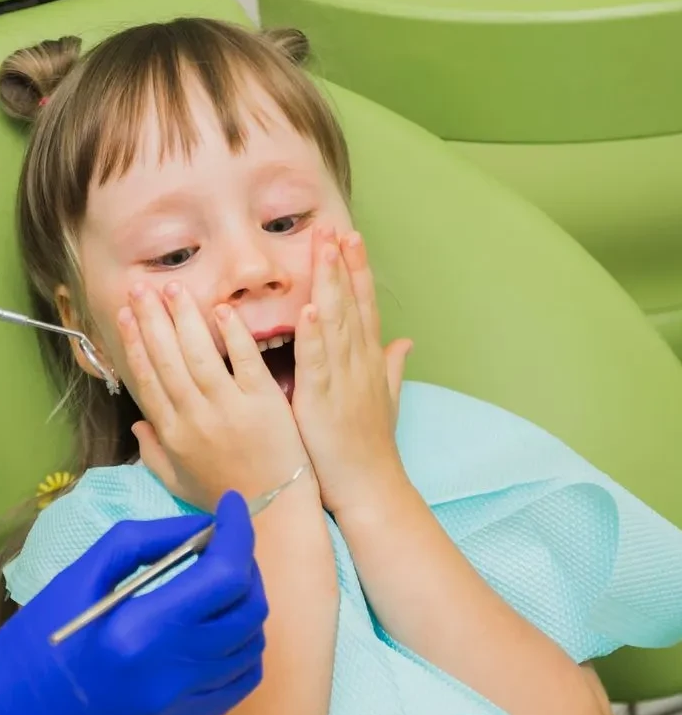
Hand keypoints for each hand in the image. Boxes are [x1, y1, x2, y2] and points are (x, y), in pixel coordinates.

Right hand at [0, 494, 267, 714]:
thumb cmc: (24, 655)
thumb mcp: (71, 584)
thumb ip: (138, 545)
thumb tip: (195, 528)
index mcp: (138, 630)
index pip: (225, 574)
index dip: (237, 531)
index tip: (231, 506)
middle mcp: (172, 672)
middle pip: (248, 608)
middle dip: (244, 564)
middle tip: (218, 544)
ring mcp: (184, 707)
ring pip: (252, 645)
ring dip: (243, 605)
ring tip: (214, 586)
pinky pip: (240, 682)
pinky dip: (241, 646)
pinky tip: (215, 630)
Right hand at [119, 280, 308, 511]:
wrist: (271, 513)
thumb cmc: (225, 497)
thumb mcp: (178, 481)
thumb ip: (153, 453)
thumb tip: (137, 425)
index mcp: (172, 434)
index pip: (147, 380)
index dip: (133, 345)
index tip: (123, 317)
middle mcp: (194, 418)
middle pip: (167, 360)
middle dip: (151, 320)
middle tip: (140, 288)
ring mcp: (228, 409)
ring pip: (199, 355)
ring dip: (184, 319)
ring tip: (172, 289)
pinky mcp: (263, 403)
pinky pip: (245, 362)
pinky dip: (233, 335)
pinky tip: (221, 309)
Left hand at [291, 227, 412, 517]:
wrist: (371, 489)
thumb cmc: (369, 451)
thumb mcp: (383, 402)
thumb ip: (391, 367)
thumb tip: (404, 341)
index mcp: (368, 363)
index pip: (364, 307)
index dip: (358, 271)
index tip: (351, 237)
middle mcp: (359, 365)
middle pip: (351, 304)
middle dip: (342, 264)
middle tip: (332, 226)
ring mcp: (343, 381)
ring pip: (336, 323)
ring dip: (330, 285)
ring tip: (323, 250)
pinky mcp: (323, 402)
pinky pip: (318, 362)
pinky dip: (314, 335)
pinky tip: (310, 307)